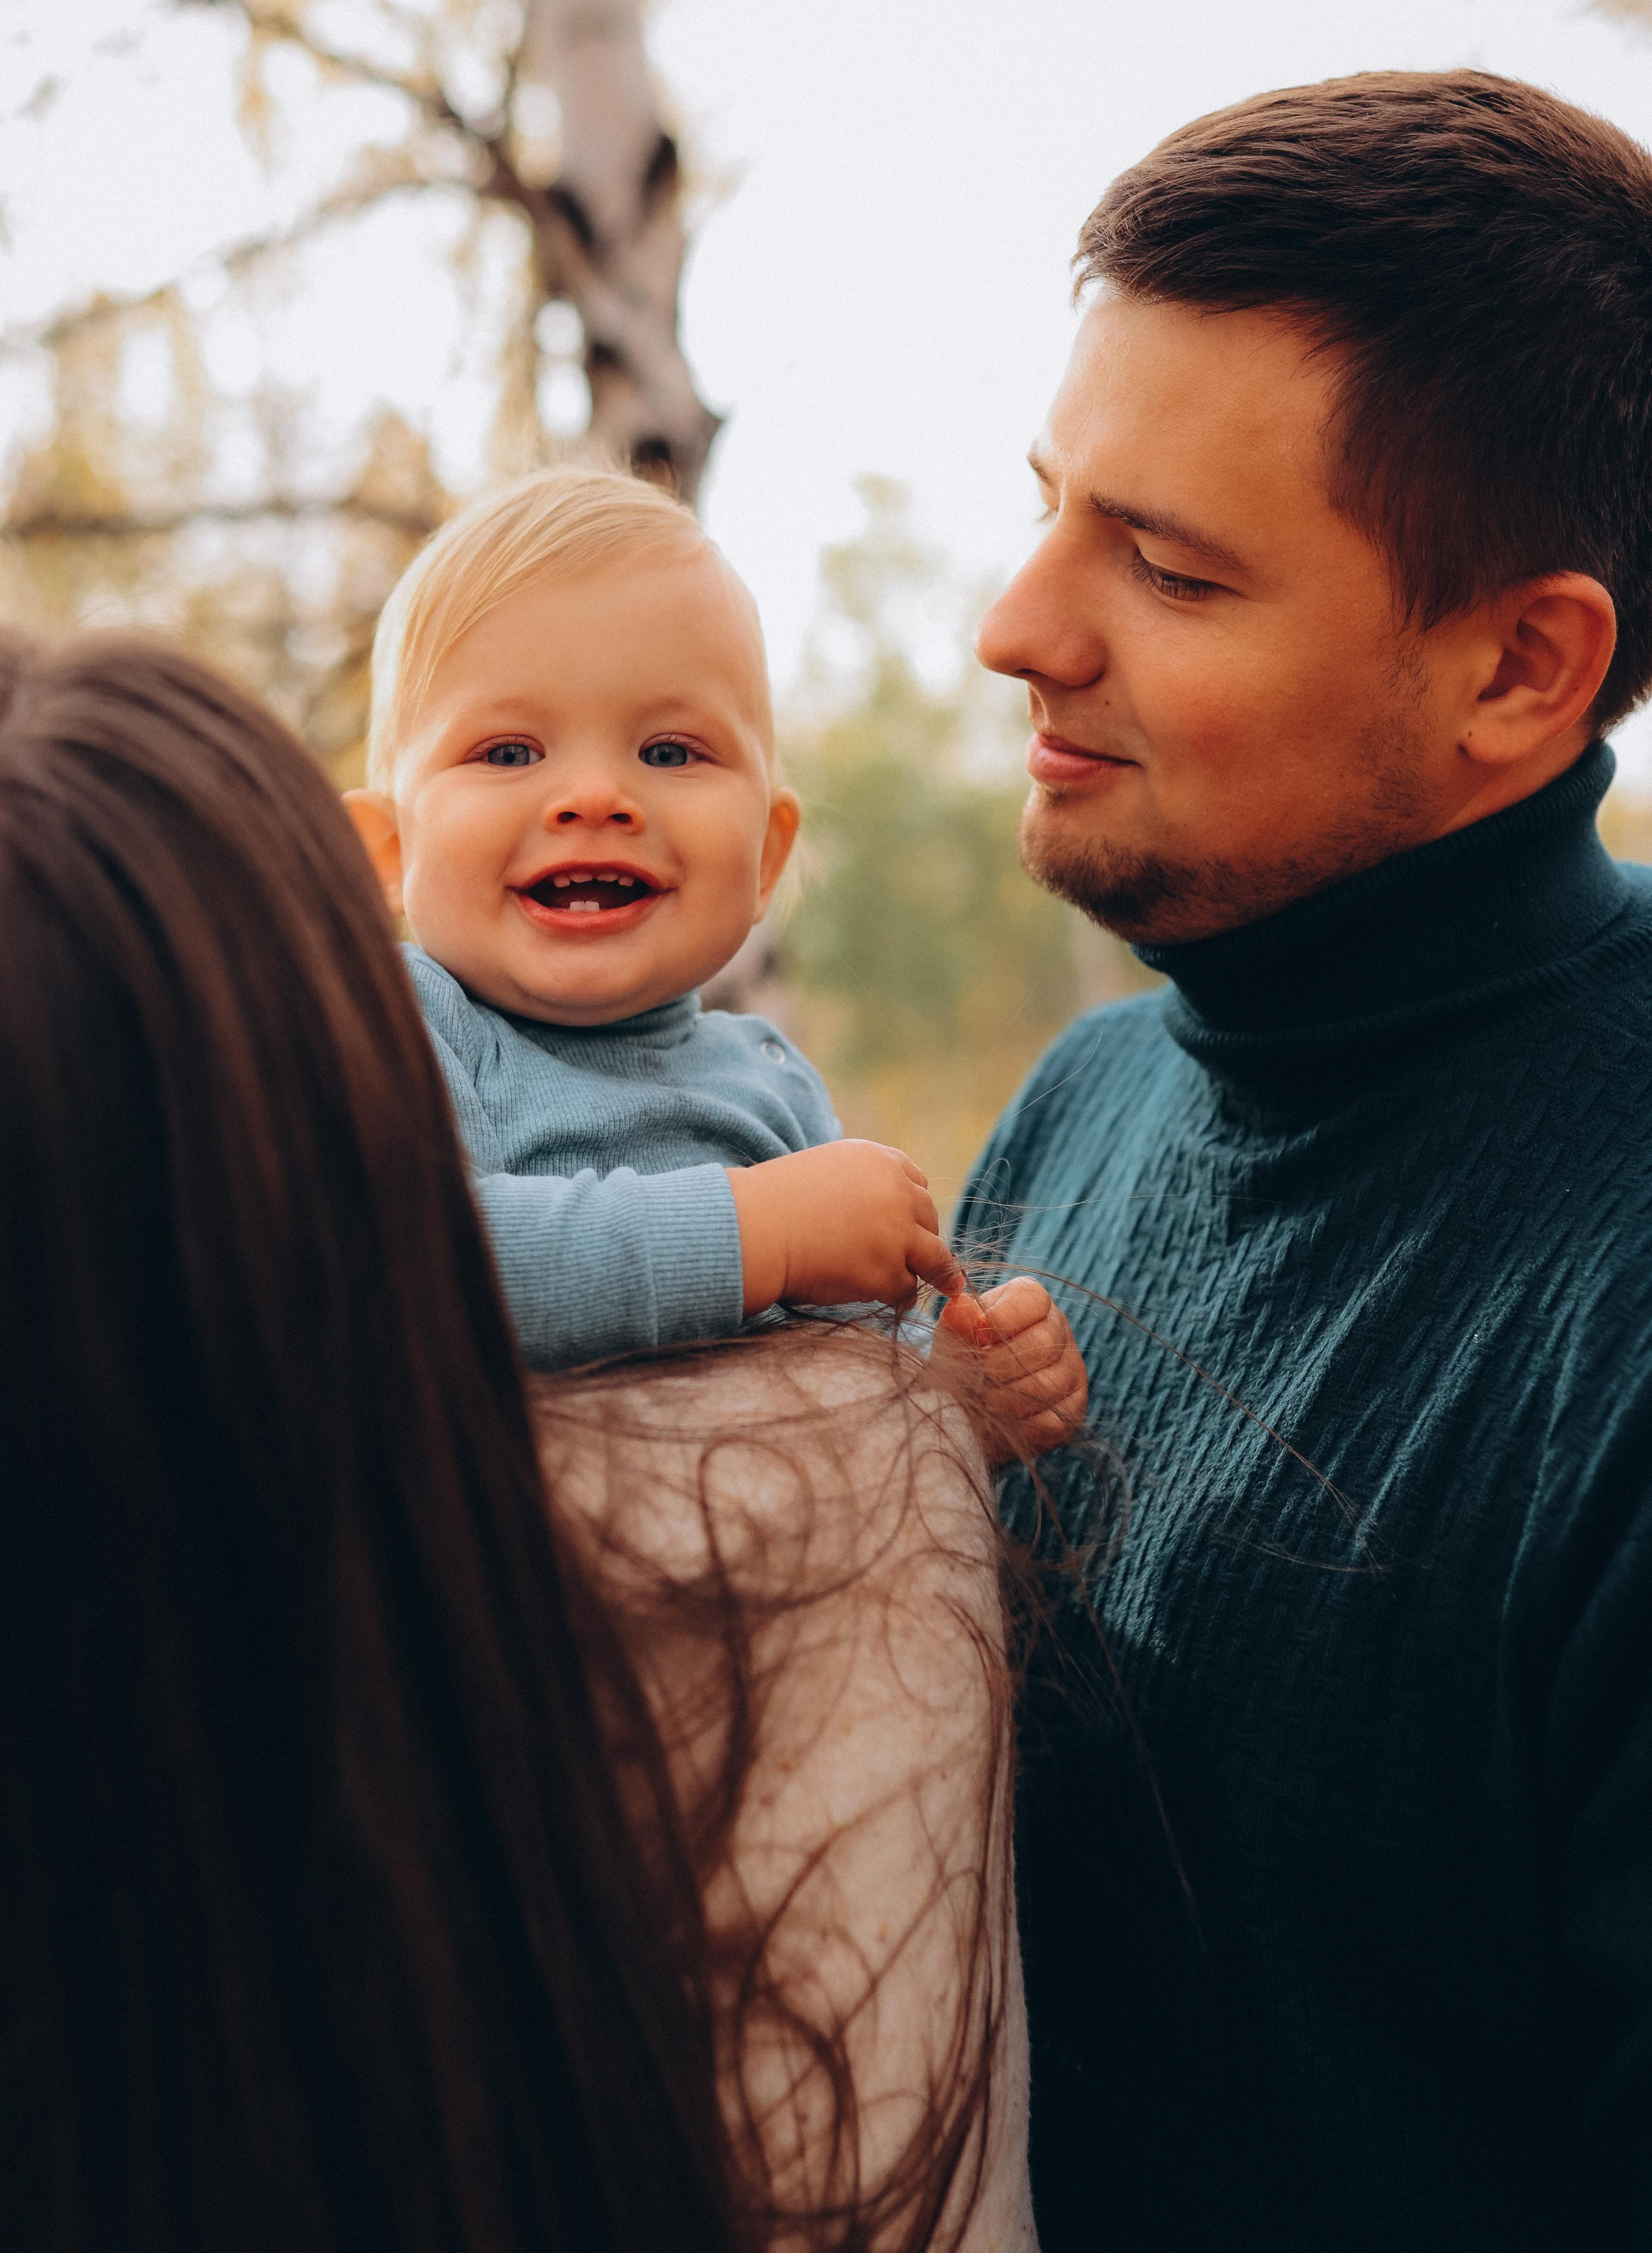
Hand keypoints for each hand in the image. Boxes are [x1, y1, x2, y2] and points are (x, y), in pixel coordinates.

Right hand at [727, 1141, 964, 1315]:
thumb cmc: (774, 1204)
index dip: (914, 1207)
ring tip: (948, 1286)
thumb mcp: (824, 1171)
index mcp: (880, 1161)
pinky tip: (887, 1300)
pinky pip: (906, 1289)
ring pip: (934, 1257)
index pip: (917, 1184)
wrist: (753, 1229)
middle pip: (929, 1218)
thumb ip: (859, 1183)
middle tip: (925, 1260)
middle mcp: (896, 1192)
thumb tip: (878, 1214)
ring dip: (936, 1272)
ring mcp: (896, 1233)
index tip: (913, 1223)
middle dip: (923, 1238)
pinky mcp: (888, 1271)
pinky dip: (898, 1296)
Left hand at [938, 1276, 1087, 1464]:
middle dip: (1000, 1365)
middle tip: (977, 1375)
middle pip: (1043, 1344)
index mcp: (1032, 1302)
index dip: (1003, 1319)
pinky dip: (1019, 1423)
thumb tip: (959, 1312)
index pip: (1033, 1299)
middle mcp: (1059, 1331)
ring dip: (1006, 1398)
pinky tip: (1001, 1419)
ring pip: (1048, 1385)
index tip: (978, 1336)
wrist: (972, 1404)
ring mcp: (1072, 1370)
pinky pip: (1052, 1419)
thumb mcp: (954, 1335)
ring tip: (983, 1399)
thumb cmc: (964, 1358)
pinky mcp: (1073, 1407)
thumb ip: (957, 1321)